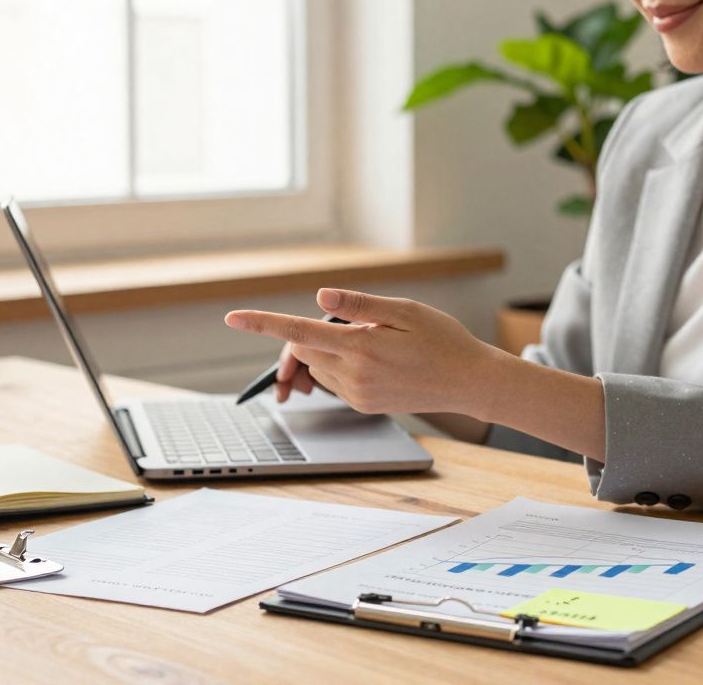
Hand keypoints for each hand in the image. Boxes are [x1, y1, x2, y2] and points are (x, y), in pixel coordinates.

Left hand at [225, 288, 507, 415]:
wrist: (469, 383)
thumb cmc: (442, 339)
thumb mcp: (405, 311)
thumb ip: (359, 305)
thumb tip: (320, 296)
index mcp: (361, 348)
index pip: (299, 333)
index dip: (263, 323)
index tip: (232, 317)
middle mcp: (353, 376)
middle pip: (305, 350)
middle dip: (311, 332)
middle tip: (348, 318)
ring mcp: (357, 395)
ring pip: (319, 365)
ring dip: (329, 348)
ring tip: (374, 341)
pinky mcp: (363, 405)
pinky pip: (335, 380)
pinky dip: (342, 365)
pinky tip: (377, 361)